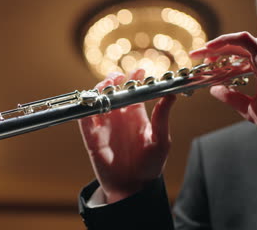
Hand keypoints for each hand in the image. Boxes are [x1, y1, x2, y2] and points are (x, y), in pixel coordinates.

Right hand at [78, 70, 175, 202]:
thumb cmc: (150, 165)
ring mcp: (104, 125)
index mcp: (136, 115)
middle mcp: (118, 117)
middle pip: (112, 91)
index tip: (140, 70)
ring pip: (97, 100)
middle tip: (119, 76)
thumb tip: (172, 95)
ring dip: (100, 90)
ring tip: (107, 85)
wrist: (133, 187)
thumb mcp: (161, 140)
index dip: (135, 78)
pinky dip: (85, 108)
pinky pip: (84, 119)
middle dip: (114, 80)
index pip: (133, 90)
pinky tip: (91, 102)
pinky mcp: (92, 137)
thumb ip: (162, 117)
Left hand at [190, 32, 256, 131]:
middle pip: (235, 47)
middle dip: (213, 49)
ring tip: (202, 52)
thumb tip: (214, 90)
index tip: (201, 64)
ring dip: (218, 43)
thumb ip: (232, 98)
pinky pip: (245, 39)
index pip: (238, 56)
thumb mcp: (250, 109)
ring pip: (238, 40)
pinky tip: (211, 47)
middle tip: (194, 55)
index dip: (219, 57)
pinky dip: (227, 39)